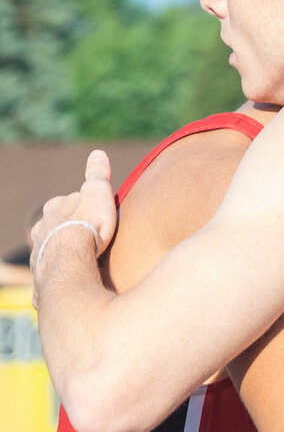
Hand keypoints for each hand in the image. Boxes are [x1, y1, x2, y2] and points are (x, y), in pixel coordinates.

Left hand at [30, 151, 117, 295]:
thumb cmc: (87, 227)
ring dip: (62, 252)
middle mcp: (41, 229)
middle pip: (55, 225)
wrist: (69, 265)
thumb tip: (98, 153)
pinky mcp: (41, 277)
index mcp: (54, 208)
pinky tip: (70, 278)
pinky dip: (59, 274)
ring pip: (50, 249)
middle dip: (67, 229)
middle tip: (87, 237)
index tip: (95, 214)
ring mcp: (38, 253)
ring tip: (80, 260)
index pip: (68, 202)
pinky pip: (50, 273)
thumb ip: (97, 174)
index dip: (83, 207)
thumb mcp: (97, 192)